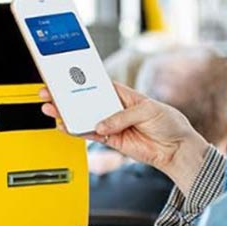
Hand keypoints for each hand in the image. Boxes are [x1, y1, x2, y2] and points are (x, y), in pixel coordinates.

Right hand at [40, 82, 209, 192]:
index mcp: (123, 94)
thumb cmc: (169, 123)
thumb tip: (102, 125)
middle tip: (50, 92)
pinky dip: (78, 131)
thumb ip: (123, 117)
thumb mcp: (148, 110)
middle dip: (67, 97)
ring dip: (68, 114)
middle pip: (86, 101)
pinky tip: (66, 126)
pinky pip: (90, 135)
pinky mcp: (112, 141)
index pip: (98, 84)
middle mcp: (115, 108)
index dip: (81, 80)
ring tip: (52, 109)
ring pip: (84, 118)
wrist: (176, 148)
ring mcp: (112, 125)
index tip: (65, 76)